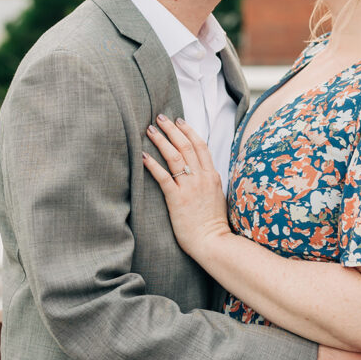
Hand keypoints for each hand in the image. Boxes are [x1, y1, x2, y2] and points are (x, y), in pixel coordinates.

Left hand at [143, 115, 229, 260]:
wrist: (213, 242)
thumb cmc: (212, 223)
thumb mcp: (217, 196)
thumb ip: (210, 181)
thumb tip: (203, 172)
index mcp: (212, 175)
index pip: (200, 145)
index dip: (188, 130)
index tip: (178, 121)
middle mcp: (202, 177)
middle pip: (186, 145)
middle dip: (172, 129)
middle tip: (160, 118)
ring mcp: (190, 187)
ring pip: (175, 156)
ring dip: (161, 141)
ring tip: (150, 130)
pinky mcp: (177, 199)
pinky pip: (163, 177)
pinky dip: (153, 165)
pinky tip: (143, 156)